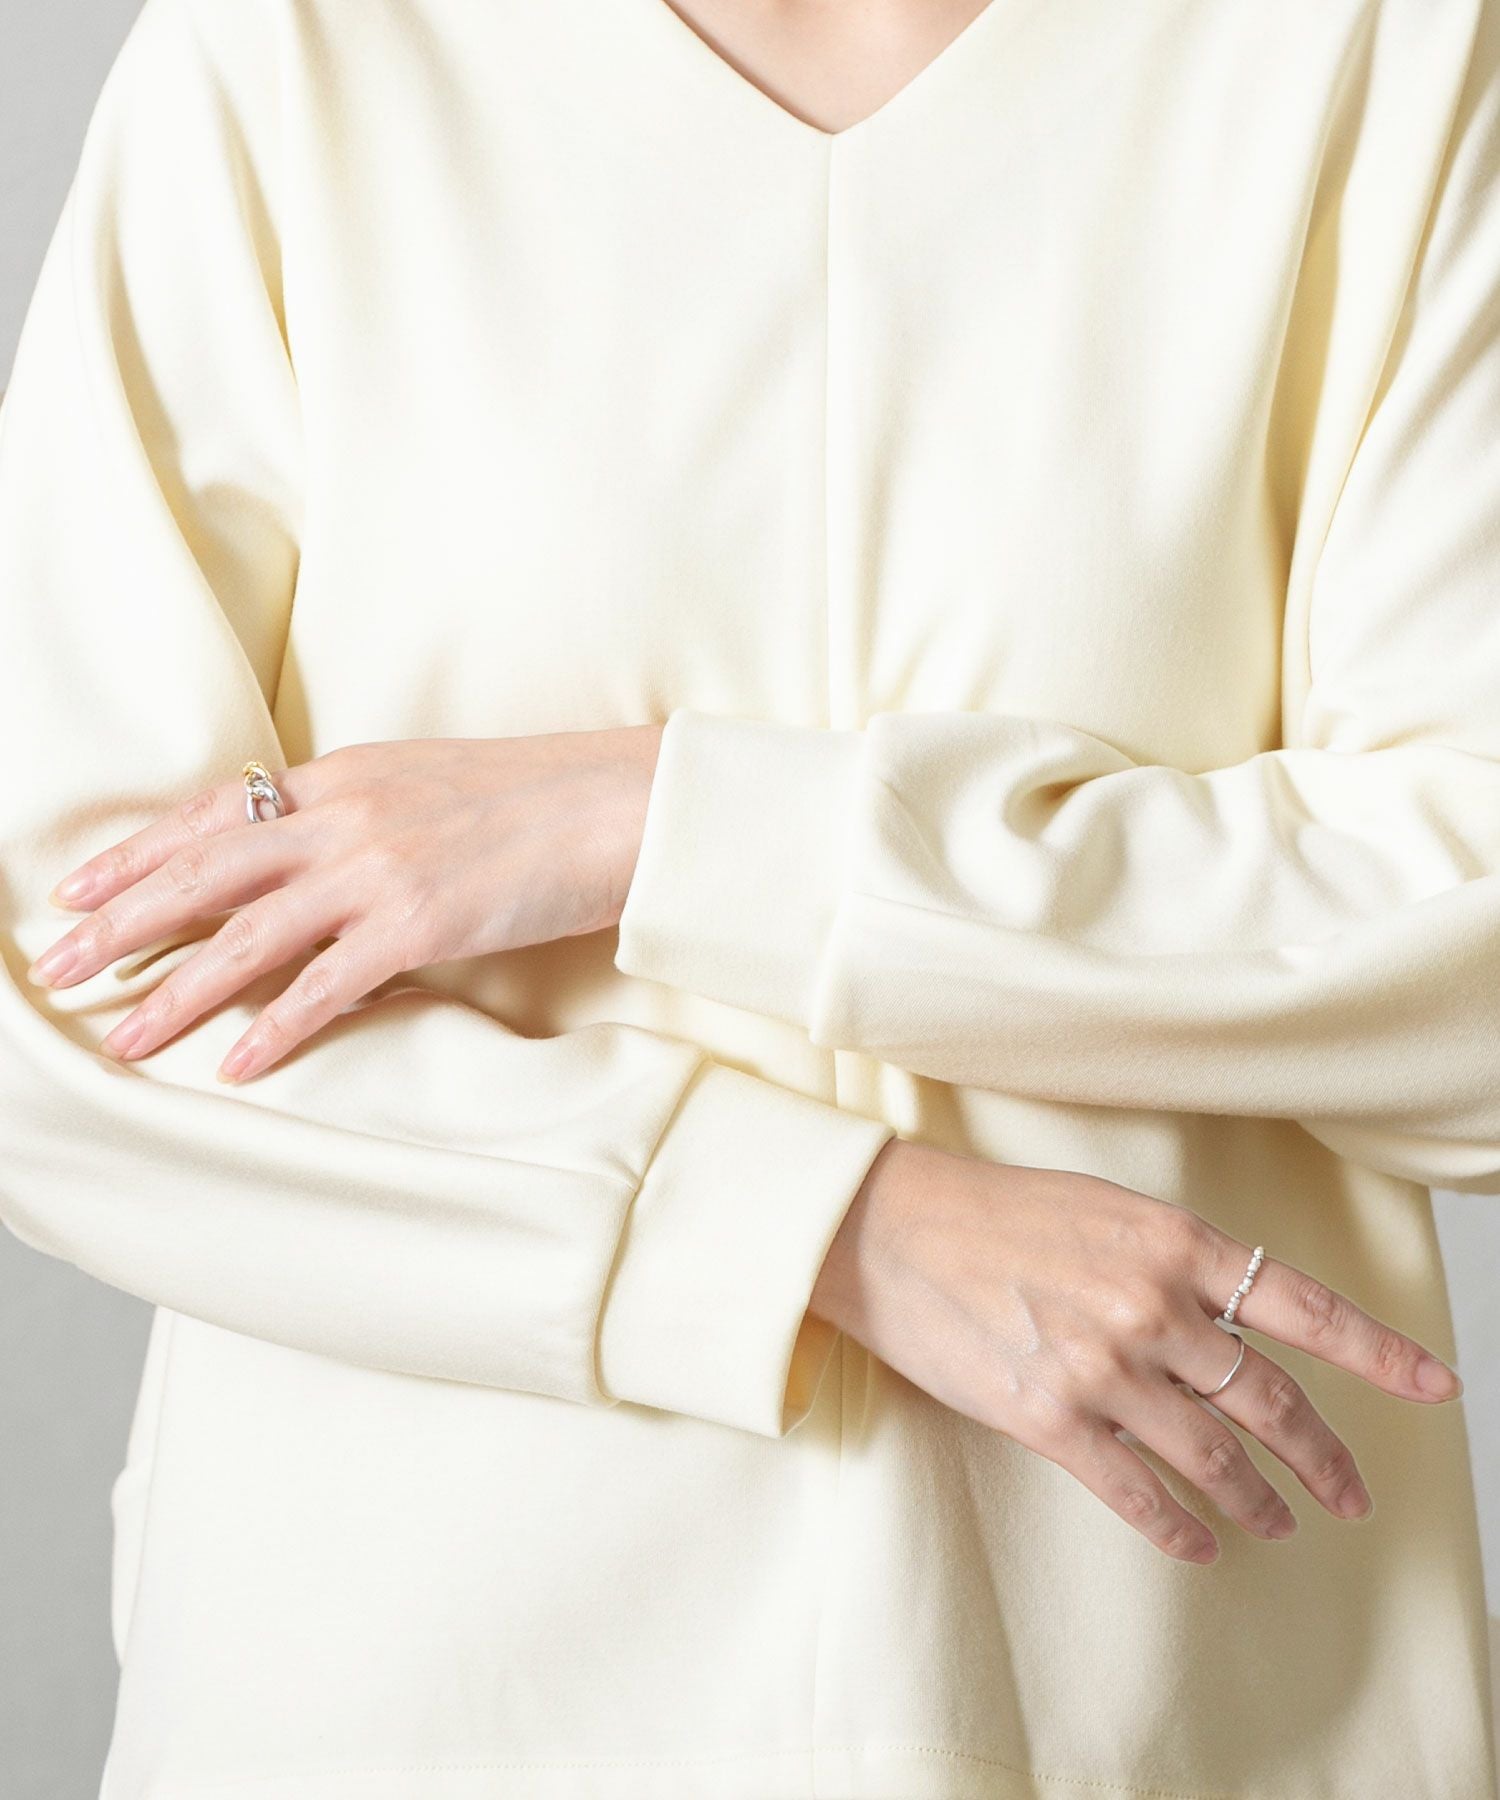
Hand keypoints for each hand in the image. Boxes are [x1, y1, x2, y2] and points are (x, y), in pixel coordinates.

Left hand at [25, 726, 664, 1081]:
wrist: (620, 803)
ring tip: (122, 1035)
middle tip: (57, 966)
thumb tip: (315, 852)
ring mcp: (380, 869)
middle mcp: (347, 815)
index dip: (138, 853)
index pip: (214, 811)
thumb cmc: (541, 797)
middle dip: (121, 923)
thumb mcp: (434, 783)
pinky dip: (275, 1028)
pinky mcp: (422, 923)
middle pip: (204, 871)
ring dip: (175, 991)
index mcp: (347, 775)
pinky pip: (327, 986)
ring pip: (247, 937)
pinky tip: (236, 1063)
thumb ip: (365, 811)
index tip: (79, 887)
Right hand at [810, 1138, 1464, 1563]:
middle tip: (1349, 1494)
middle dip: (1323, 1457)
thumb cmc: (993, 1211)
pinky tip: (1200, 1543)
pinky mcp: (1049, 1418)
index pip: (1303, 1306)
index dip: (1378, 1353)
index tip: (1433, 1386)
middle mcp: (1151, 1307)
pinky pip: (1139, 1492)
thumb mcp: (1105, 1209)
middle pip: (1270, 1400)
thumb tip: (1236, 1321)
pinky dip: (1180, 1527)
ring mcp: (1102, 1367)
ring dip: (1259, 1500)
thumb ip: (1176, 1262)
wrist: (889, 1229)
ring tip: (1278, 1522)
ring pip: (1215, 1456)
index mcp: (1172, 1243)